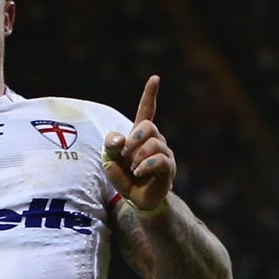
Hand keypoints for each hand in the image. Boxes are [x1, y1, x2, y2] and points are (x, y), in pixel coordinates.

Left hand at [103, 75, 175, 214]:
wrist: (135, 199)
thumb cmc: (124, 177)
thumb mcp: (109, 161)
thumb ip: (110, 146)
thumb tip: (120, 138)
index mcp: (141, 135)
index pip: (147, 111)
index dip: (150, 95)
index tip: (155, 78)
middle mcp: (156, 140)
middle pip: (148, 126)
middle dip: (134, 139)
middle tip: (126, 156)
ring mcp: (165, 153)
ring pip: (154, 144)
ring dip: (137, 157)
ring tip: (134, 169)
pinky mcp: (169, 168)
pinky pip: (159, 160)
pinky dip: (145, 166)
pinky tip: (139, 172)